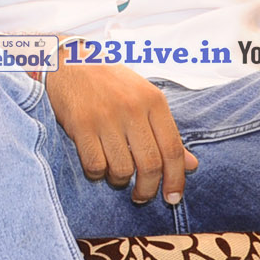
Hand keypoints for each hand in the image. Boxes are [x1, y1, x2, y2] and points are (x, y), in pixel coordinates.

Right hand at [46, 63, 197, 204]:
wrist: (67, 61)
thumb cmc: (110, 82)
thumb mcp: (143, 98)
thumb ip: (165, 132)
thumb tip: (192, 165)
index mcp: (153, 100)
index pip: (172, 149)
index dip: (176, 179)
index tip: (173, 197)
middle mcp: (132, 108)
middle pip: (150, 164)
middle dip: (148, 189)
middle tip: (142, 196)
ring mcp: (105, 116)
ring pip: (122, 169)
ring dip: (120, 181)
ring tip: (116, 175)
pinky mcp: (80, 124)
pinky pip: (95, 165)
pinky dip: (97, 173)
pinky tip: (97, 166)